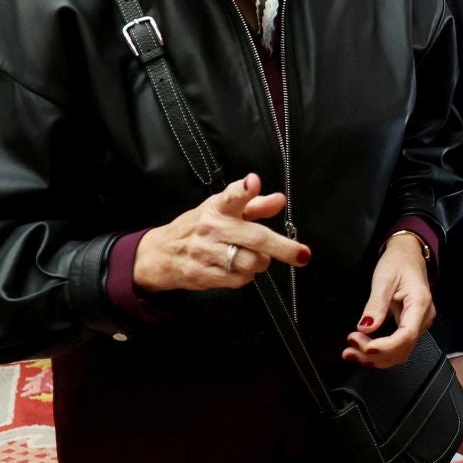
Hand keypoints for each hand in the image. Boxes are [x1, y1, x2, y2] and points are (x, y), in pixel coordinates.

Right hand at [133, 173, 307, 292]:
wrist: (160, 253)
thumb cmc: (199, 227)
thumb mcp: (223, 210)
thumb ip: (254, 205)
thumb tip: (280, 200)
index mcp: (218, 208)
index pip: (231, 196)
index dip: (243, 190)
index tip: (252, 183)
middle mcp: (212, 228)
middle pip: (255, 237)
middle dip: (283, 248)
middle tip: (302, 255)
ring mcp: (205, 252)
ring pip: (250, 262)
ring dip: (260, 263)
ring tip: (254, 258)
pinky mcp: (202, 274)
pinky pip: (237, 279)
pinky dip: (245, 276)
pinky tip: (237, 268)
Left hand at [344, 233, 433, 369]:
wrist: (408, 255)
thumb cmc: (398, 262)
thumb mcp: (383, 278)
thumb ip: (376, 304)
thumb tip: (365, 328)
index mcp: (420, 303)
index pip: (406, 335)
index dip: (385, 346)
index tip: (364, 346)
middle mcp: (424, 318)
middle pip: (403, 348)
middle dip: (375, 354)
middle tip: (349, 349)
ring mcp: (419, 324)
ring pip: (400, 352)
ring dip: (376, 357)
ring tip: (351, 352)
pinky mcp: (410, 327)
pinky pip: (397, 346)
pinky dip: (380, 352)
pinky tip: (363, 351)